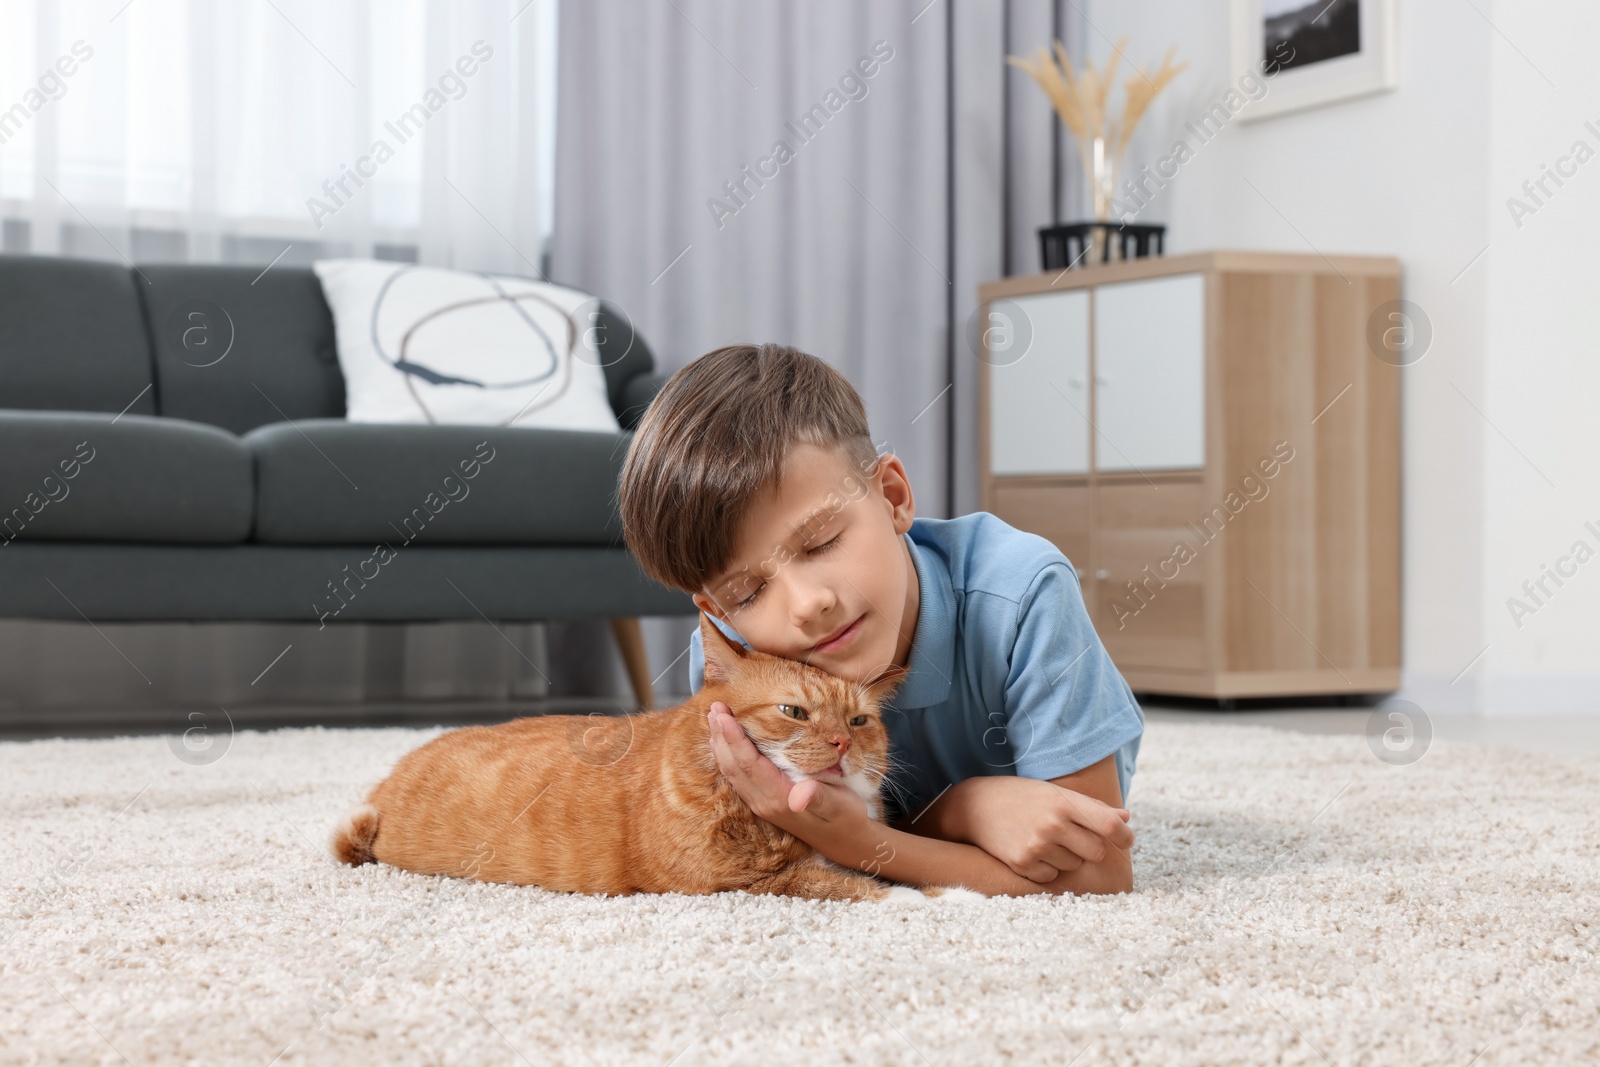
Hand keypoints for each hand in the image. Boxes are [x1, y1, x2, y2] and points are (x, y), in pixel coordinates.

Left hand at [706, 702, 871, 832]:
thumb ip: (818, 797)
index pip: (749, 763)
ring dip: (721, 744)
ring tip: (714, 718)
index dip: (734, 738)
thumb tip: (799, 796)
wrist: (848, 843)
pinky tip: (725, 744)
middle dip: (721, 736)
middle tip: (714, 707)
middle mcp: (764, 802)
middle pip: (733, 766)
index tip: (723, 715)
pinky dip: (728, 756)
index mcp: (780, 798)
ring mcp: (762, 804)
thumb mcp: (839, 806)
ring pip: (732, 771)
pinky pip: (738, 777)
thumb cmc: (847, 818)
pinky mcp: (764, 802)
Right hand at [947, 776, 1132, 882]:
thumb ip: (1091, 807)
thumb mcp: (1054, 792)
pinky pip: (1052, 876)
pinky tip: (1030, 850)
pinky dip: (1047, 868)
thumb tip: (1125, 819)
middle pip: (1097, 852)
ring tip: (1043, 838)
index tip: (1126, 840)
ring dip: (1066, 856)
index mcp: (1064, 802)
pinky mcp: (1022, 863)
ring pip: (1074, 865)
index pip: (1110, 825)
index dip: (1125, 836)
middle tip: (1072, 836)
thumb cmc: (1021, 796)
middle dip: (1090, 847)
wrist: (973, 806)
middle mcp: (1052, 824)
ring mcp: (1036, 845)